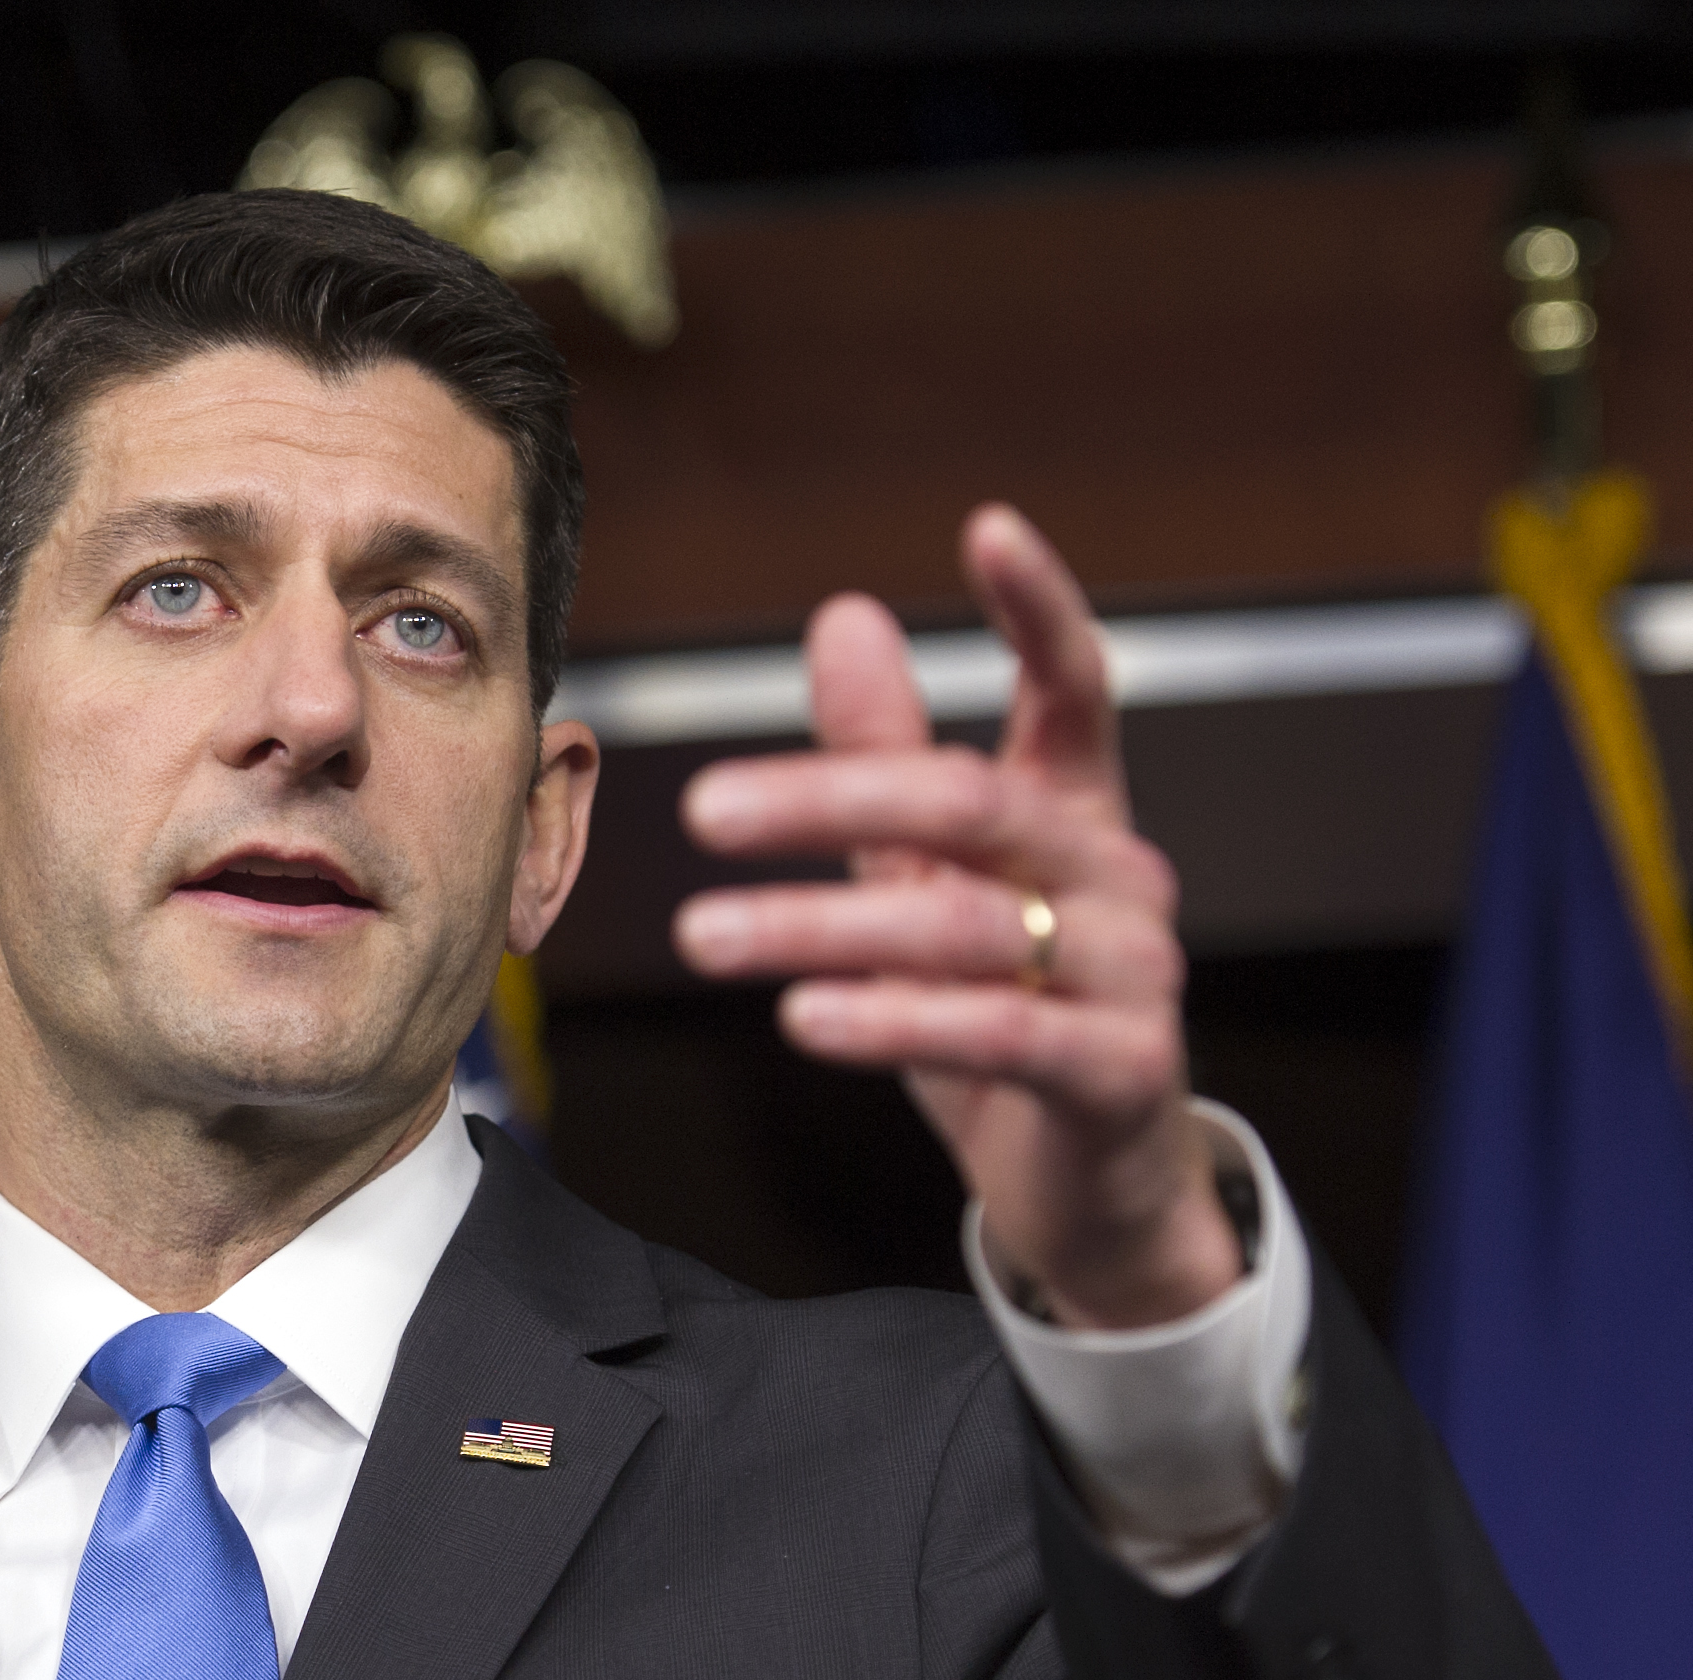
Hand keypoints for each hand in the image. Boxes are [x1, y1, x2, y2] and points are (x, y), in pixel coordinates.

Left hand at [672, 505, 1241, 1329]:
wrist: (1093, 1187)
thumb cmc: (1010, 1010)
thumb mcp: (935, 877)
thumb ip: (891, 755)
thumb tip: (845, 615)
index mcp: (1075, 816)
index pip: (1075, 689)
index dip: (1041, 608)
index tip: (989, 525)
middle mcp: (1114, 879)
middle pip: (972, 802)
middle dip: (831, 798)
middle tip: (702, 810)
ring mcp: (1131, 976)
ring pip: (966, 927)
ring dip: (818, 929)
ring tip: (704, 939)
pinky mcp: (1117, 1072)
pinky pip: (998, 1035)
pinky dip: (893, 1022)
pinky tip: (803, 1021)